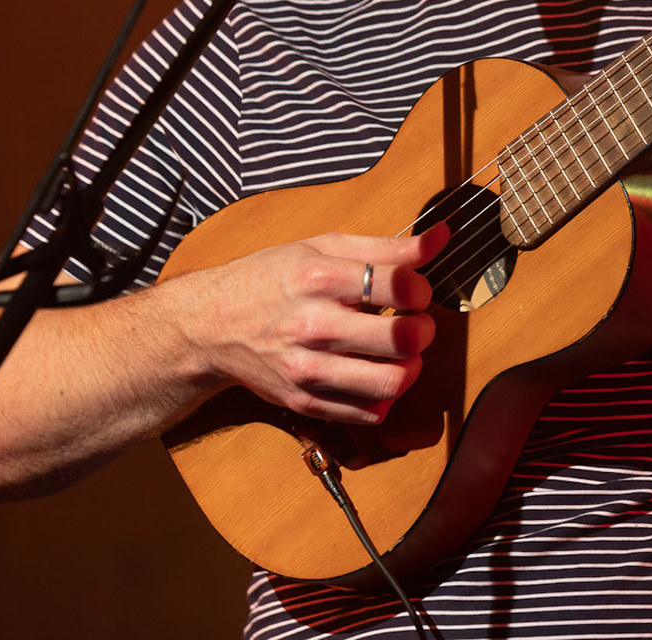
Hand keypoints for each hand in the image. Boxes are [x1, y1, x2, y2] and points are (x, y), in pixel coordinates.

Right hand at [183, 224, 445, 424]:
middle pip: (402, 339)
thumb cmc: (270, 279)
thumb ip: (387, 246)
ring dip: (411, 368)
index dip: (421, 288)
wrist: (210, 326)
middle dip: (423, 330)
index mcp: (319, 278)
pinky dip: (384, 397)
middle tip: (415, 324)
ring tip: (402, 354)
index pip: (399, 286)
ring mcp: (308, 369)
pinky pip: (367, 413)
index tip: (414, 291)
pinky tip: (375, 373)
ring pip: (390, 383)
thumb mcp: (322, 247)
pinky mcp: (305, 402)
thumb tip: (441, 237)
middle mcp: (314, 326)